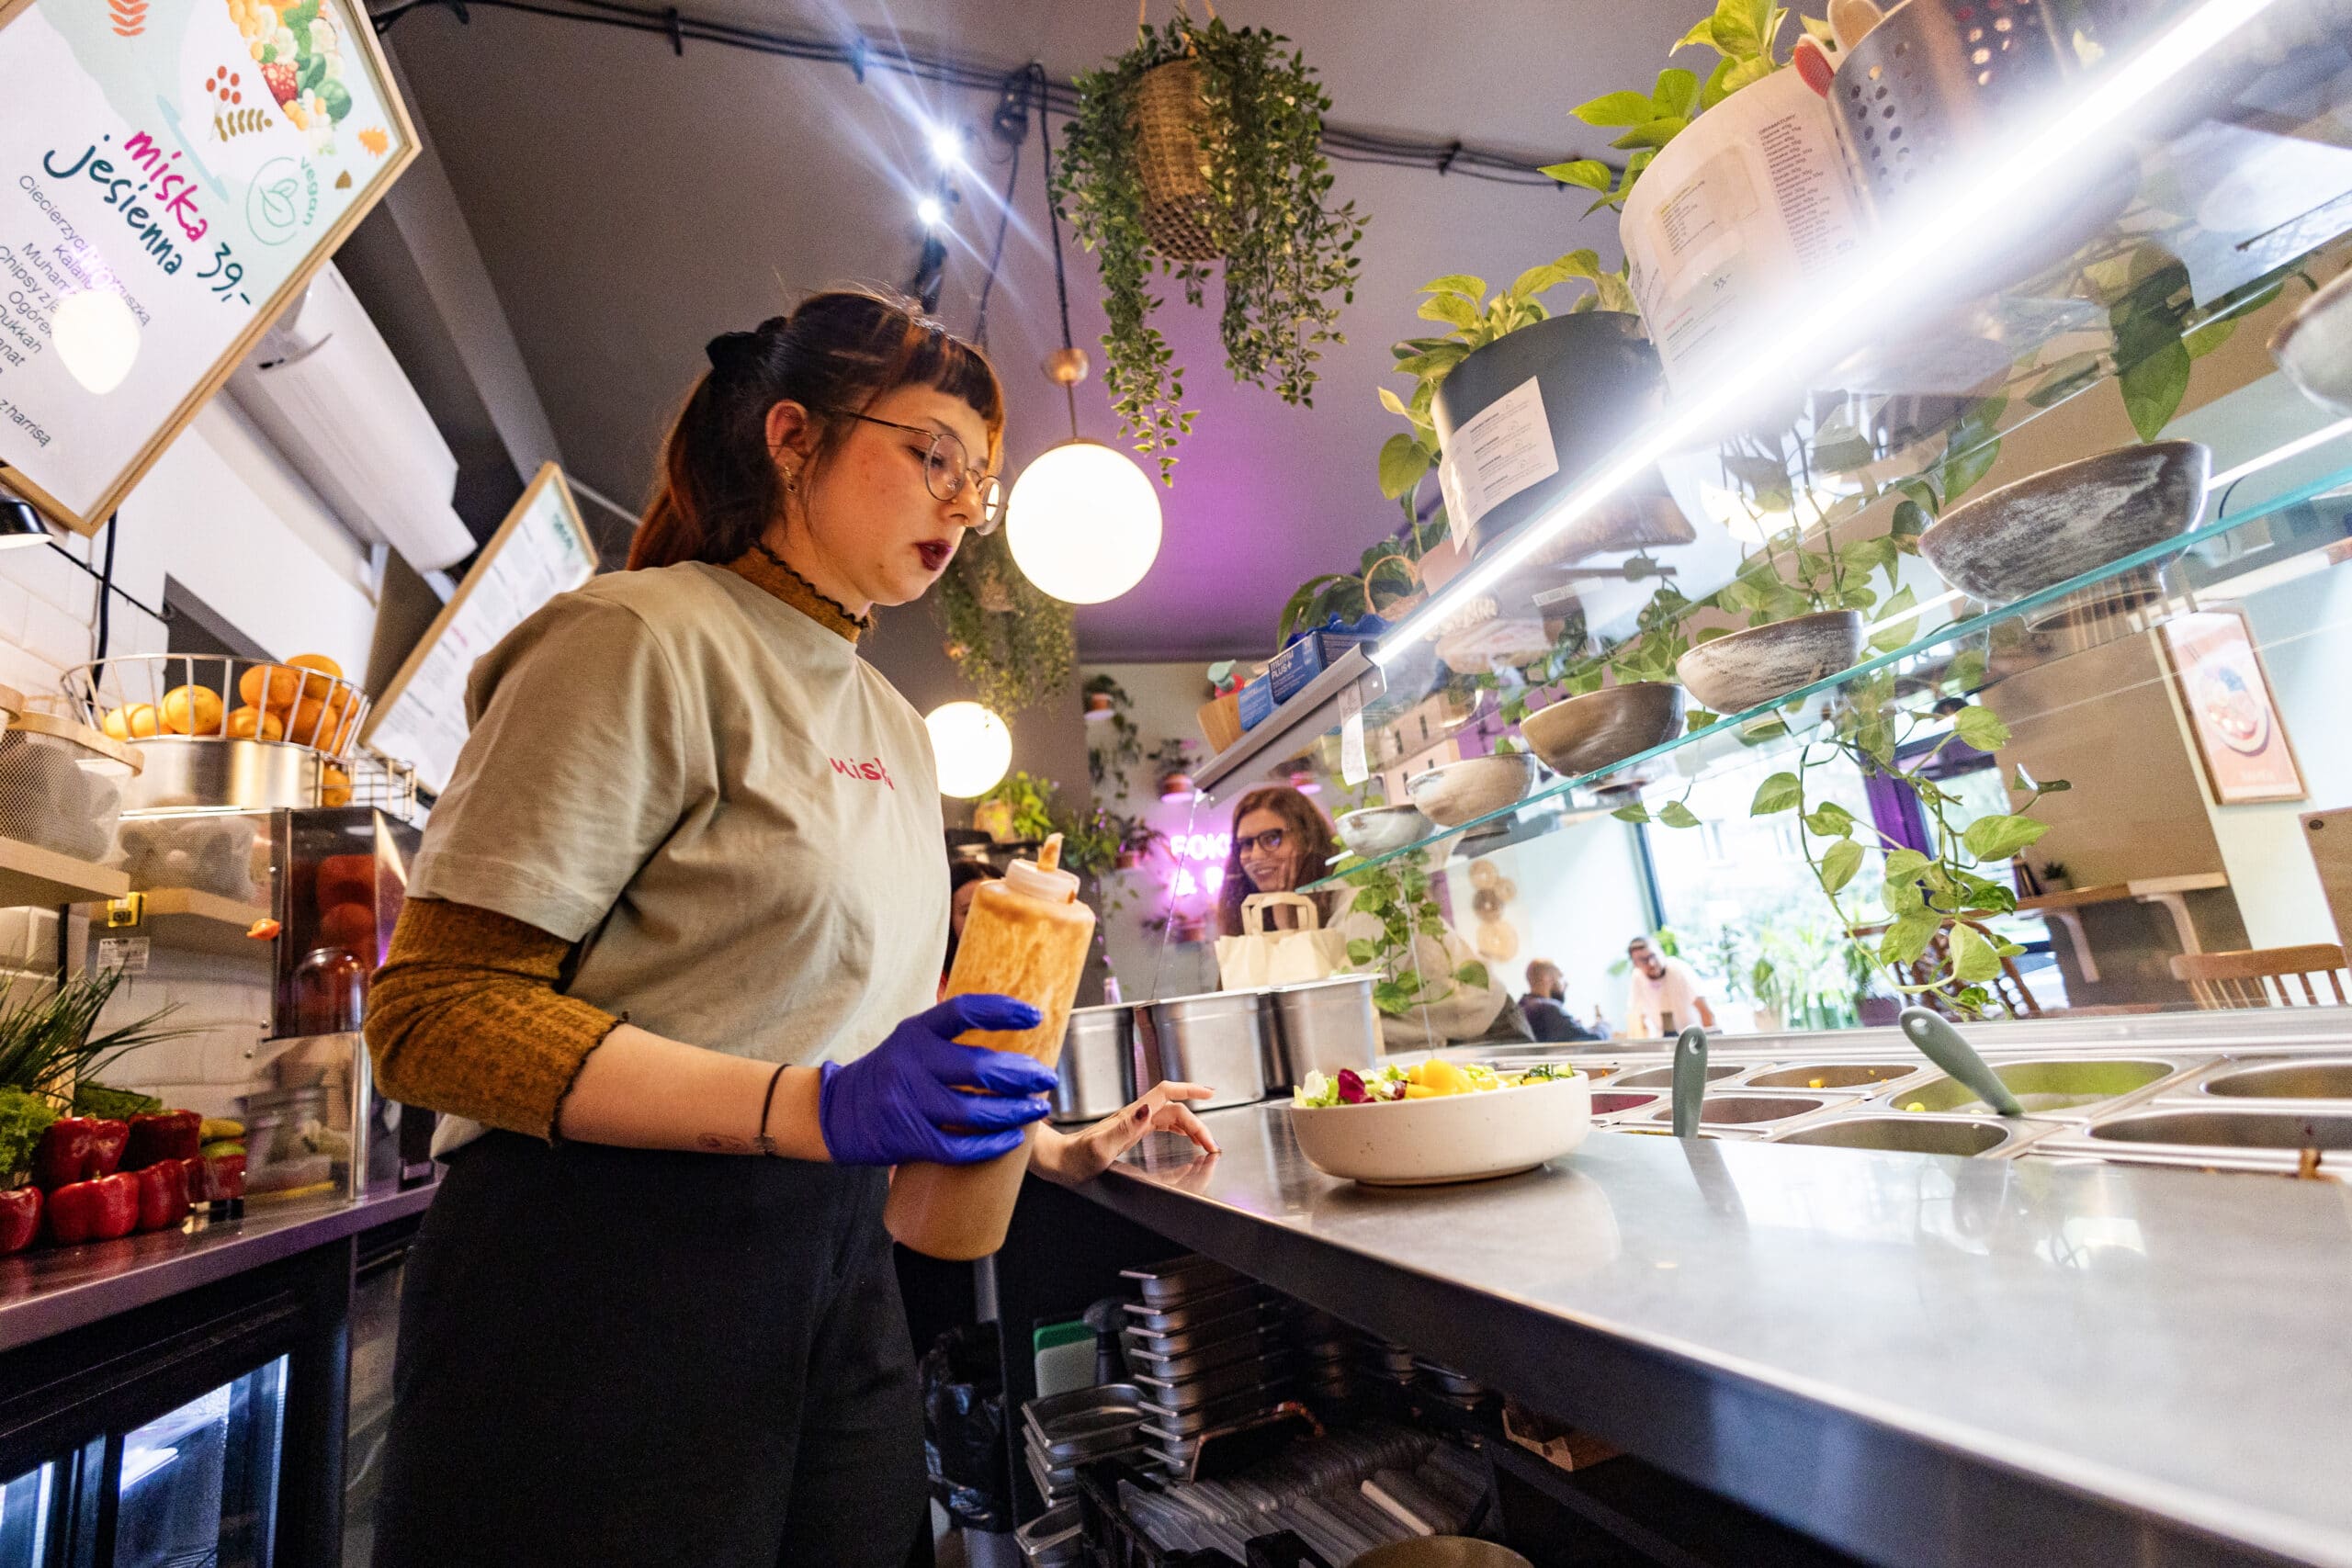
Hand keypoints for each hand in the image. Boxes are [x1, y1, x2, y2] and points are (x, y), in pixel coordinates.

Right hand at [817, 995, 1055, 1165]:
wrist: (836, 1113)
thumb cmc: (886, 1074)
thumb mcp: (909, 1042)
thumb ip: (947, 1037)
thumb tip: (1009, 1033)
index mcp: (915, 1032)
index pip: (963, 1010)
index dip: (1002, 1010)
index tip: (1035, 1015)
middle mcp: (911, 1062)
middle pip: (978, 1067)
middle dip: (1021, 1074)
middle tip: (1046, 1078)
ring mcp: (908, 1102)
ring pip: (973, 1110)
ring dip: (1013, 1111)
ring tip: (1037, 1108)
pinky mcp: (908, 1138)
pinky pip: (958, 1146)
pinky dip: (990, 1144)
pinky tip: (1012, 1138)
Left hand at [1033, 1082, 1219, 1186]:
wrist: (1059, 1161)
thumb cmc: (1075, 1157)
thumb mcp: (1100, 1146)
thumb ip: (1125, 1128)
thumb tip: (1147, 1109)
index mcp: (1131, 1115)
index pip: (1166, 1093)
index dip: (1190, 1089)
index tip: (1209, 1093)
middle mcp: (1134, 1116)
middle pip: (1175, 1109)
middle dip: (1197, 1123)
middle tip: (1211, 1144)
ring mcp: (1133, 1123)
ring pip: (1170, 1117)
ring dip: (1190, 1126)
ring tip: (1204, 1142)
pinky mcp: (1130, 1133)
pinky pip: (1161, 1125)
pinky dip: (1178, 1130)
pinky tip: (1183, 1137)